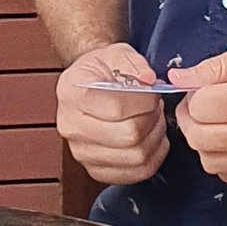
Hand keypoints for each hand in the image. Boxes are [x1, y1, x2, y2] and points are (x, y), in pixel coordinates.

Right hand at [54, 46, 171, 184]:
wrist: (88, 86)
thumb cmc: (102, 70)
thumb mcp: (116, 52)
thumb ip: (133, 62)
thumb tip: (148, 80)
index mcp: (71, 94)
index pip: (117, 108)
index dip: (145, 100)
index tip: (153, 92)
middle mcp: (71, 126)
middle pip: (128, 136)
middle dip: (152, 119)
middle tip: (155, 106)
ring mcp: (82, 152)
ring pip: (136, 157)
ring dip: (156, 137)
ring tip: (154, 119)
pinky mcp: (96, 170)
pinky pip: (137, 173)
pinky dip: (154, 157)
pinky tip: (152, 138)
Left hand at [171, 31, 226, 185]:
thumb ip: (215, 66)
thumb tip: (177, 79)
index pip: (203, 109)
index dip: (193, 96)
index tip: (200, 88)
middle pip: (202, 141)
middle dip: (192, 121)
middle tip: (201, 105)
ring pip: (213, 163)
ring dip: (206, 142)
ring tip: (218, 121)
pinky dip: (224, 158)